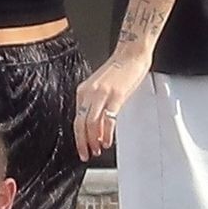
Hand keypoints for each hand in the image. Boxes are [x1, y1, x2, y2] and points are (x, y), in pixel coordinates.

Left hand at [74, 45, 151, 160]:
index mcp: (83, 90)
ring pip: (91, 123)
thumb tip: (95, 125)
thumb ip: (95, 103)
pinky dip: (106, 133)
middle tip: (87, 154)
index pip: (76, 119)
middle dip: (83, 142)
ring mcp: (102, 94)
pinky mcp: (116, 96)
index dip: (78, 136)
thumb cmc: (119, 69)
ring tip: (98, 149)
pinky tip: (108, 140)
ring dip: (94, 140)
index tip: (82, 147)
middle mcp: (89, 92)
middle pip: (80, 123)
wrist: (131, 54)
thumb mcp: (101, 86)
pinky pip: (107, 119)